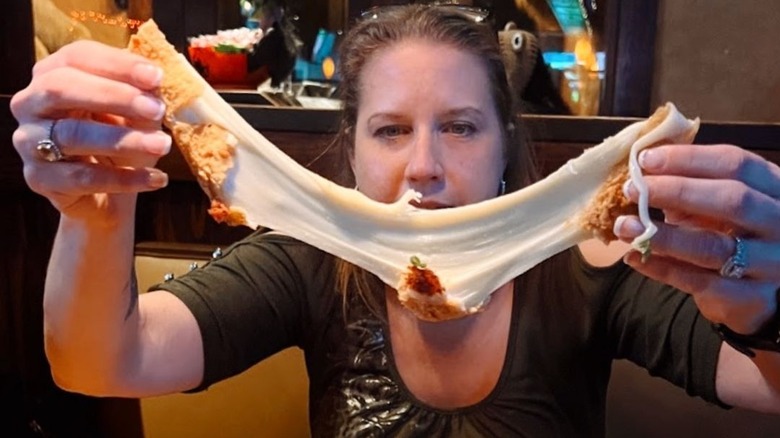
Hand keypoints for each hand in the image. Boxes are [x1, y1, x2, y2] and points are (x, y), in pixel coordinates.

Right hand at [9, 40, 170, 223]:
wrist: (106, 196)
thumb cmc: (119, 144)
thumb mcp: (136, 116)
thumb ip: (143, 98)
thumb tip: (154, 84)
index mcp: (53, 74)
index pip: (78, 57)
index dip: (117, 64)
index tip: (156, 76)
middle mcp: (31, 103)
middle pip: (62, 87)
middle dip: (114, 95)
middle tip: (157, 110)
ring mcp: (28, 141)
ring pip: (72, 135)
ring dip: (124, 139)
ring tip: (162, 145)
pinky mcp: (38, 179)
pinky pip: (83, 177)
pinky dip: (124, 179)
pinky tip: (156, 178)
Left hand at [614, 144, 779, 333]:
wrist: (758, 294)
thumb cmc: (730, 234)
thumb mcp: (716, 204)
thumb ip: (688, 185)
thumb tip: (643, 165)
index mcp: (774, 187)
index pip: (737, 163)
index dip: (689, 158)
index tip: (645, 158)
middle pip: (733, 200)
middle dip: (676, 191)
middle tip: (631, 189)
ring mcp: (770, 262)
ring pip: (713, 246)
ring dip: (662, 235)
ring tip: (624, 226)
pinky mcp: (750, 297)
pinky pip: (700, 282)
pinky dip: (662, 268)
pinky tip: (633, 257)